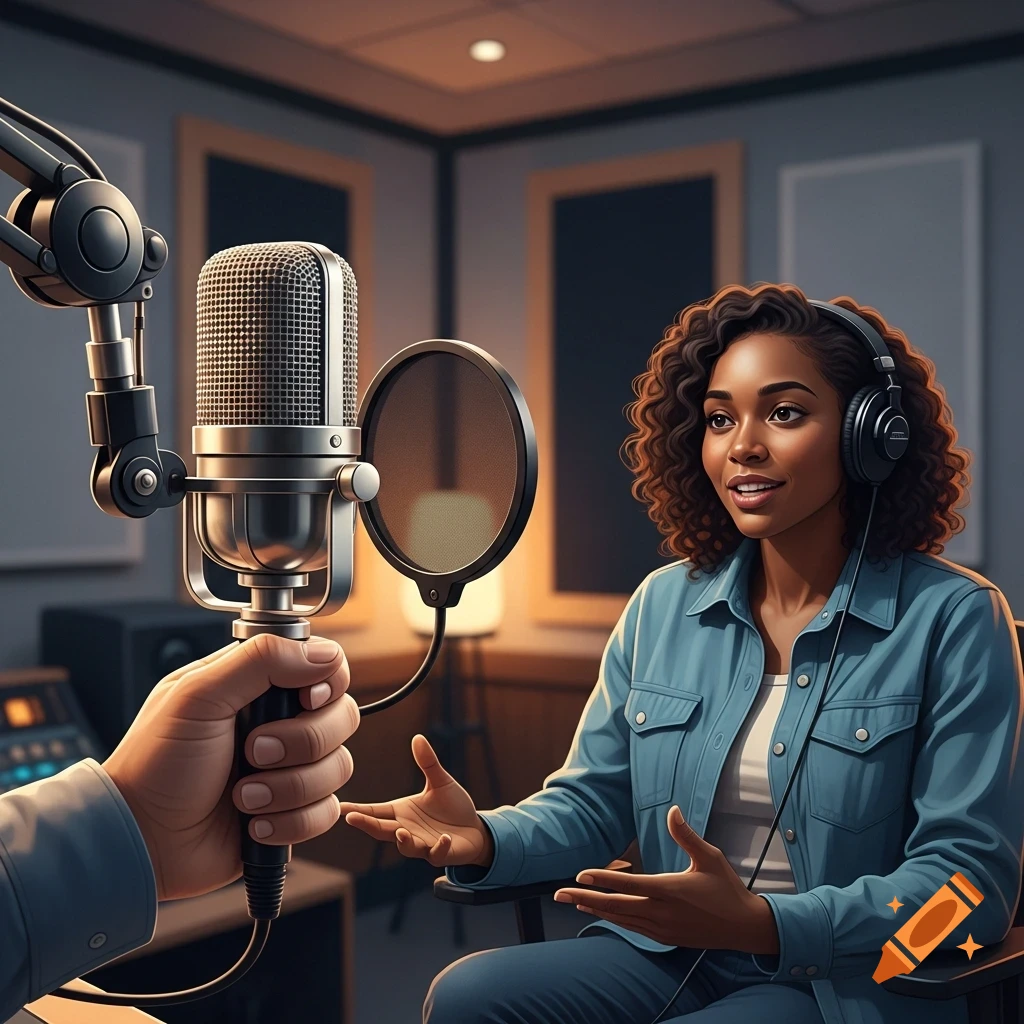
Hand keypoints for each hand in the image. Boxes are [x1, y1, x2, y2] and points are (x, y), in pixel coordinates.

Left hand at [103, 634, 357, 901]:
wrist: (140, 839)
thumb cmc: (155, 764)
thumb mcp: (199, 696)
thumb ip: (261, 661)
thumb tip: (324, 654)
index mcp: (260, 685)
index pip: (327, 666)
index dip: (328, 682)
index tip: (306, 699)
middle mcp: (283, 722)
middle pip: (343, 717)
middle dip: (302, 741)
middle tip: (254, 751)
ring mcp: (290, 768)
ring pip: (338, 767)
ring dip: (290, 787)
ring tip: (243, 795)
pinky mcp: (293, 812)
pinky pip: (326, 812)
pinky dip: (290, 821)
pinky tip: (253, 824)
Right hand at [339, 733, 491, 867]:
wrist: (475, 829)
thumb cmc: (453, 807)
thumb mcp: (441, 782)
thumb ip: (428, 763)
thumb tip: (418, 737)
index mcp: (403, 812)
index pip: (376, 811)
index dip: (358, 810)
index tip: (340, 807)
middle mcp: (408, 829)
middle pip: (382, 830)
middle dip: (367, 825)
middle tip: (352, 818)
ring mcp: (423, 843)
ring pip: (407, 847)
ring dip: (403, 842)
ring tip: (401, 833)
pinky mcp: (441, 853)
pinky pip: (436, 853)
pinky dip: (439, 847)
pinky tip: (445, 838)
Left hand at [553, 805, 779, 954]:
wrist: (744, 927)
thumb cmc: (727, 888)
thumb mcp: (710, 857)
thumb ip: (687, 835)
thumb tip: (672, 810)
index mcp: (671, 890)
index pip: (629, 884)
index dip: (603, 879)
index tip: (579, 875)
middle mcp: (663, 912)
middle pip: (616, 906)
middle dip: (585, 899)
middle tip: (559, 894)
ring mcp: (663, 928)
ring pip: (622, 919)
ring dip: (596, 910)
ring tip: (574, 902)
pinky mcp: (666, 938)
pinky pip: (633, 928)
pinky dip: (615, 920)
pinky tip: (603, 913)